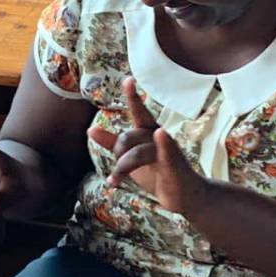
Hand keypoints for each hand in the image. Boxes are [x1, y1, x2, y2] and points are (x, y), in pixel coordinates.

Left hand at [87, 77, 207, 213]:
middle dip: (118, 154)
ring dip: (123, 167)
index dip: (133, 97)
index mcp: (149, 133)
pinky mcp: (176, 165)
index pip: (139, 112)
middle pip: (128, 137)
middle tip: (118, 171)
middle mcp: (159, 137)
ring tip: (116, 180)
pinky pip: (167, 151)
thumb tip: (90, 129)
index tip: (128, 80)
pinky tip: (161, 134)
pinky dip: (164, 143)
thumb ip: (113, 144)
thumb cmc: (159, 174)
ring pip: (138, 151)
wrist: (185, 197)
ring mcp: (168, 150)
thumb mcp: (131, 158)